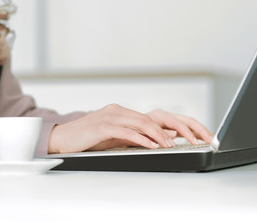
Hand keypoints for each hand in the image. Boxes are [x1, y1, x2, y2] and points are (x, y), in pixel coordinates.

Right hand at [48, 104, 212, 153]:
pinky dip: (141, 139)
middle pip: (153, 118)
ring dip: (159, 135)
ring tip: (172, 146)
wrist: (62, 138)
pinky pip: (127, 131)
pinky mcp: (102, 125)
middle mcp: (119, 110)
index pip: (155, 117)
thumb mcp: (116, 137)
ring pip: (142, 123)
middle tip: (193, 139)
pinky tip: (151, 146)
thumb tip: (162, 139)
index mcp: (124, 112)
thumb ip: (137, 135)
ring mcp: (111, 116)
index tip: (194, 135)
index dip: (176, 125)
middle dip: (176, 128)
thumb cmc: (89, 139)